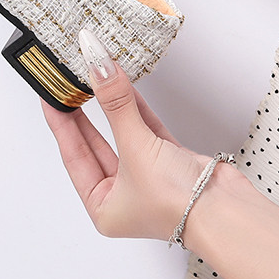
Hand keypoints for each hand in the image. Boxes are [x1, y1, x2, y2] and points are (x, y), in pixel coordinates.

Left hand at [42, 29, 209, 240]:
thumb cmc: (178, 204)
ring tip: (95, 75)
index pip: (73, 154)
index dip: (60, 122)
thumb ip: (115, 104)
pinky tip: (125, 86)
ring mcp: (147, 175)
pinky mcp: (170, 160)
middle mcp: (123, 193)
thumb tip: (98, 67)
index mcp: (103, 206)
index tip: (51, 94)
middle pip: (95, 142)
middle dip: (83, 110)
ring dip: (111, 103)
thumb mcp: (135, 148)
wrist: (227, 211)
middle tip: (68, 81)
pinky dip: (136, 107)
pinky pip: (145, 128)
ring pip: (121, 131)